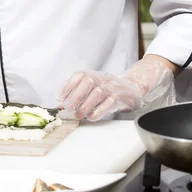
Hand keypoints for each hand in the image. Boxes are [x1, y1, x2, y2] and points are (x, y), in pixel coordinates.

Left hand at [59, 56, 175, 120]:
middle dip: (76, 95)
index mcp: (92, 74)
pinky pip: (109, 103)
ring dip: (86, 105)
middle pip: (88, 82)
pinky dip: (99, 111)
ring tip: (78, 115)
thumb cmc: (107, 88)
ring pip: (98, 92)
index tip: (60, 97)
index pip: (79, 76)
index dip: (68, 86)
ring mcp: (111, 87)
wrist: (131, 88)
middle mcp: (102, 78)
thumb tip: (61, 104)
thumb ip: (77, 93)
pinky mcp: (119, 98)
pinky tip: (91, 117)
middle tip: (68, 107)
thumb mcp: (92, 87)